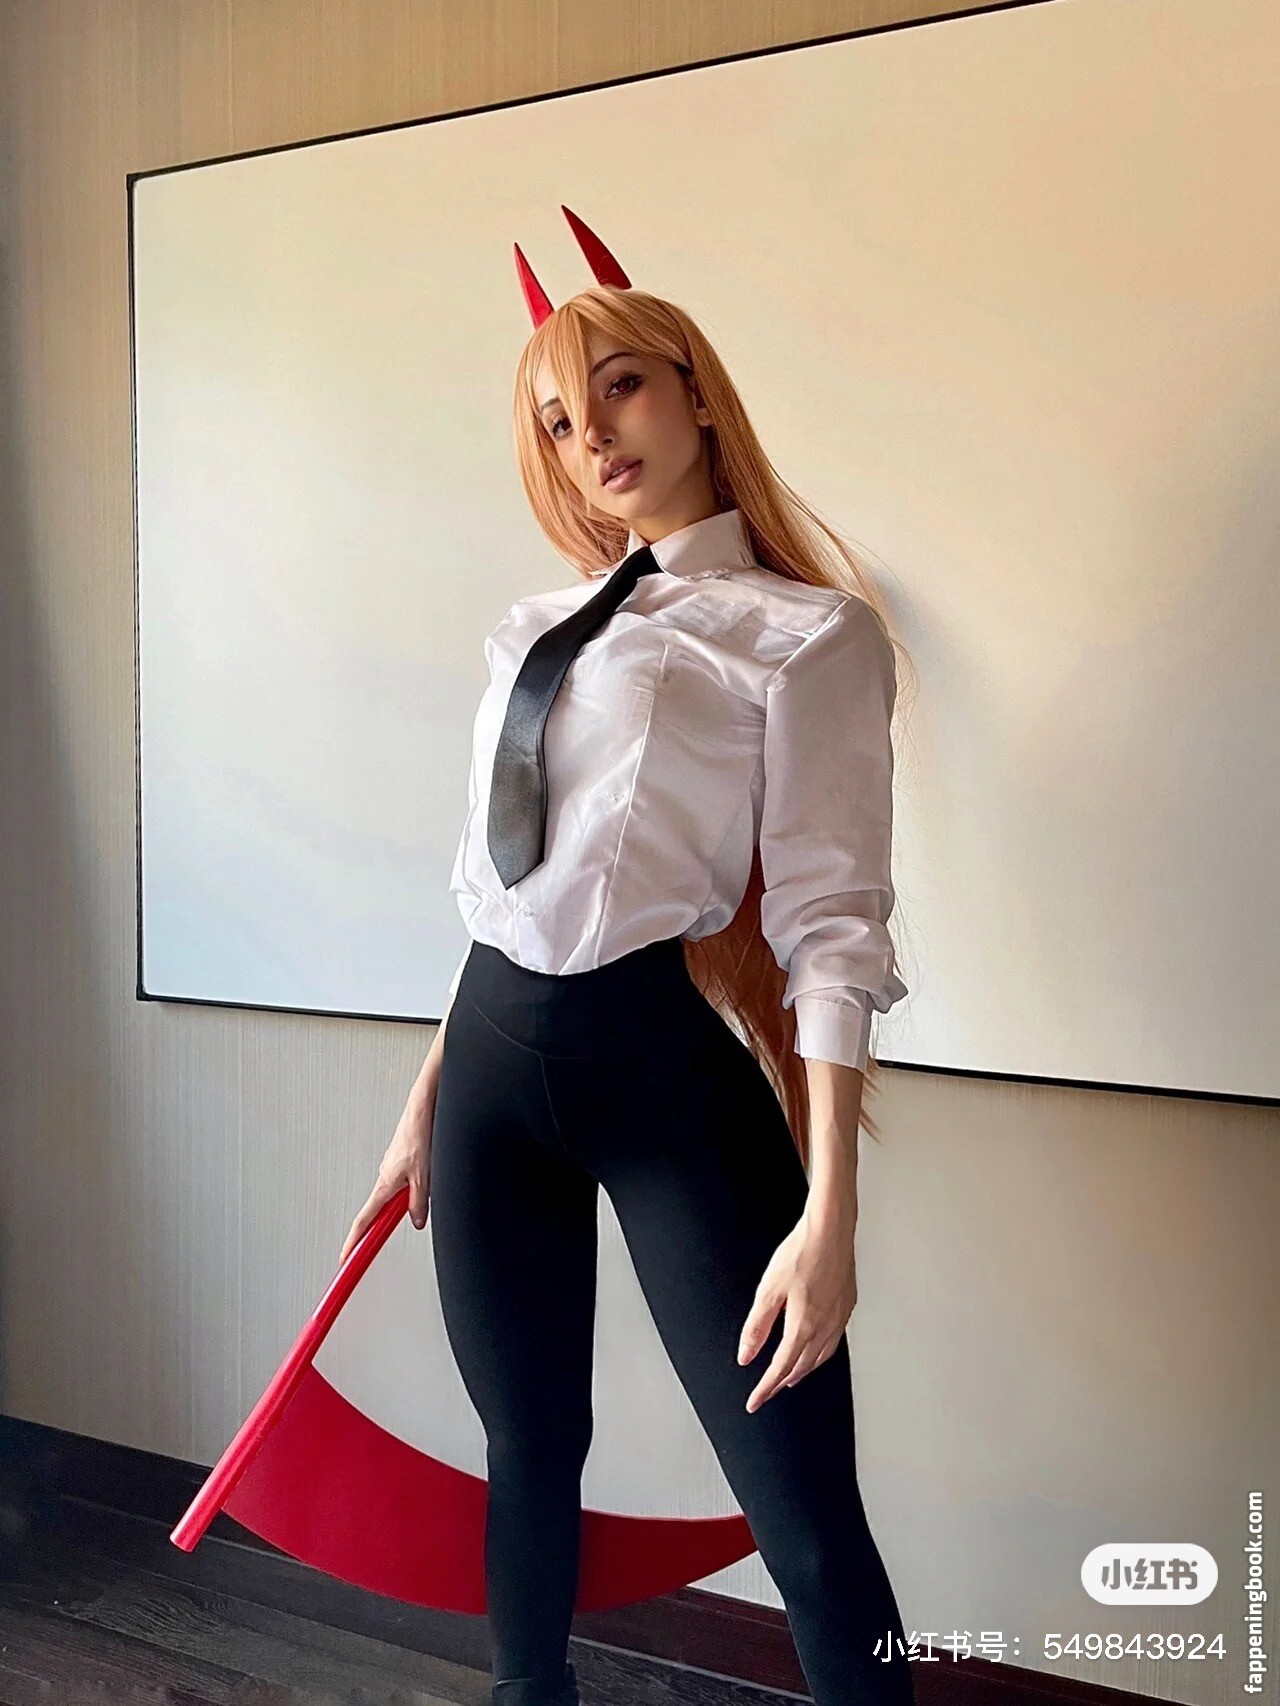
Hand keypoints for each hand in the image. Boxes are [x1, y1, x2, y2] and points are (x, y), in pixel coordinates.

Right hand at [338, 1085, 435, 1264]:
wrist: (422, 1110)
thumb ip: (418, 1203)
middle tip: (397, 1227)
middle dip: (388, 1221)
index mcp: (384, 1185)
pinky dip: (413, 1184)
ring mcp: (390, 1169)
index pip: (364, 1220)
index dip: (353, 1242)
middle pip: (379, 1210)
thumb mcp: (424, 1177)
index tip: (345, 1258)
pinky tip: (427, 1173)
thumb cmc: (419, 1136)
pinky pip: (403, 1180)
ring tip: (426, 1182)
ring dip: (407, 1198)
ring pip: (395, 1194)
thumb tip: (416, 1221)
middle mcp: (383, 1177)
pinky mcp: (400, 1160)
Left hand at [736, 1210, 857, 1412]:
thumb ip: (756, 1327)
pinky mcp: (846, 1305)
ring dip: (804, 1371)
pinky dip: (821, 1354)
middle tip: (769, 1391)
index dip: (765, 1388)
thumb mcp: (768, 1291)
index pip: (780, 1369)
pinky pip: (834, 1341)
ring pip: (821, 1357)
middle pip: (801, 1367)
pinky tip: (816, 1347)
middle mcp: (825, 1327)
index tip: (754, 1402)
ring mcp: (839, 1317)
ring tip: (792, 1377)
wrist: (830, 1229)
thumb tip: (746, 1355)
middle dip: (783, 1383)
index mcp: (803, 1327)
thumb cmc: (801, 1253)